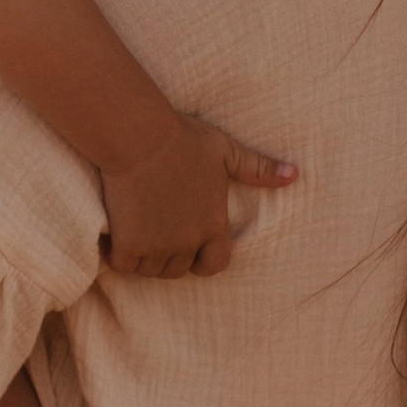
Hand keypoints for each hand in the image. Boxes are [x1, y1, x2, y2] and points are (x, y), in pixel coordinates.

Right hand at [99, 114, 295, 278]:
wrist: (137, 135)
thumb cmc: (181, 138)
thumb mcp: (225, 150)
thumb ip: (258, 168)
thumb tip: (295, 174)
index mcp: (213, 224)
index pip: (216, 265)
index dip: (201, 259)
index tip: (187, 243)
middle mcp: (188, 241)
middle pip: (177, 270)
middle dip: (167, 256)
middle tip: (153, 230)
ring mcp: (158, 245)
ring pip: (150, 270)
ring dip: (142, 257)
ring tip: (134, 230)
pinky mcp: (128, 244)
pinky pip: (122, 265)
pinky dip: (115, 255)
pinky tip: (112, 237)